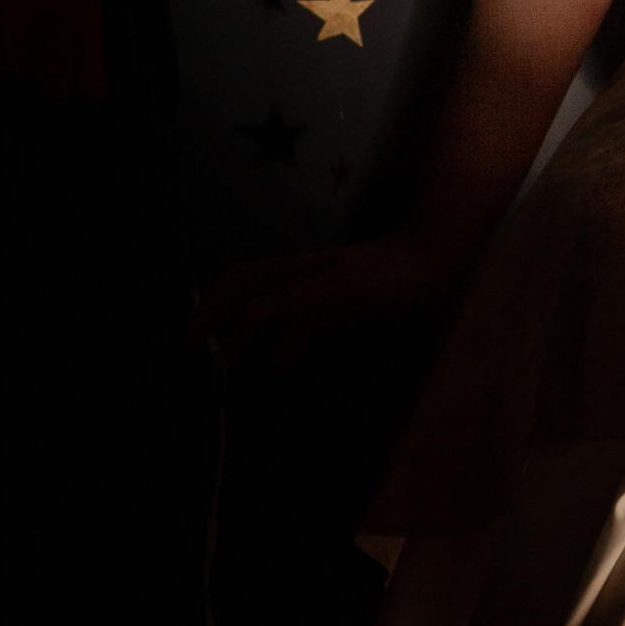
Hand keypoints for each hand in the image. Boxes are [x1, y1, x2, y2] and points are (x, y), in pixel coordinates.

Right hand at [190, 229, 470, 366]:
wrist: (433, 261)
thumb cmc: (391, 273)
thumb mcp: (344, 287)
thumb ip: (299, 299)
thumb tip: (252, 310)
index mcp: (296, 272)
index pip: (241, 285)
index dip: (212, 307)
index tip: (191, 337)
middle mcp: (303, 279)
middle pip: (252, 299)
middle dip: (223, 325)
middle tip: (201, 356)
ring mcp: (323, 290)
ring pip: (276, 314)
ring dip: (250, 336)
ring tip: (228, 364)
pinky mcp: (344, 302)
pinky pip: (307, 322)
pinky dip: (290, 340)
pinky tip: (281, 360)